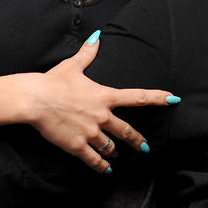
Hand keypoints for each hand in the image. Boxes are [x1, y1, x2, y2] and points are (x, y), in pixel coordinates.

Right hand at [27, 31, 177, 172]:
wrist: (35, 100)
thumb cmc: (54, 81)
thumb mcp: (73, 65)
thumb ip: (88, 53)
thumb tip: (96, 37)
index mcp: (105, 96)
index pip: (138, 97)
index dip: (157, 98)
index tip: (173, 99)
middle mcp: (102, 116)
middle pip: (127, 131)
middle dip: (137, 140)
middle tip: (144, 147)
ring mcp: (91, 132)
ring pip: (110, 147)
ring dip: (113, 152)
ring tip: (115, 155)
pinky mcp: (77, 146)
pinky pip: (94, 160)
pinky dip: (101, 166)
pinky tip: (106, 170)